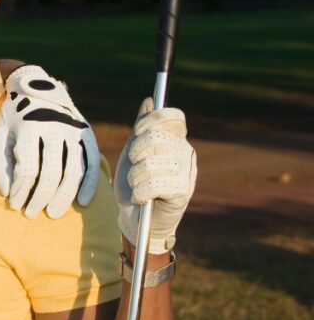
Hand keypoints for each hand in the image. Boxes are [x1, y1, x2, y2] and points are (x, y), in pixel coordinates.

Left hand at [0, 65, 100, 218]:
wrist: (36, 86)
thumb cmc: (12, 116)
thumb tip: (6, 193)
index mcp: (29, 127)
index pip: (27, 170)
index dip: (21, 192)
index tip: (14, 204)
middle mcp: (54, 128)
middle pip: (51, 174)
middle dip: (40, 198)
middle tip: (32, 213)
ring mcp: (72, 130)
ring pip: (73, 171)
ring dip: (64, 196)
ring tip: (53, 213)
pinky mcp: (85, 133)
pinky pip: (91, 162)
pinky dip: (90, 184)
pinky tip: (83, 202)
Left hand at [116, 97, 196, 253]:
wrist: (135, 218)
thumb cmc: (134, 182)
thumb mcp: (133, 151)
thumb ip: (141, 127)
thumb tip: (150, 101)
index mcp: (175, 139)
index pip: (173, 116)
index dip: (152, 120)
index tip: (137, 132)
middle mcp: (185, 152)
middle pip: (156, 136)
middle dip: (135, 151)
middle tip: (134, 165)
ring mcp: (187, 172)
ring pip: (152, 162)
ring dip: (135, 176)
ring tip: (136, 185)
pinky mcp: (183, 192)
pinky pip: (155, 184)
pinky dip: (140, 192)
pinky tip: (141, 198)